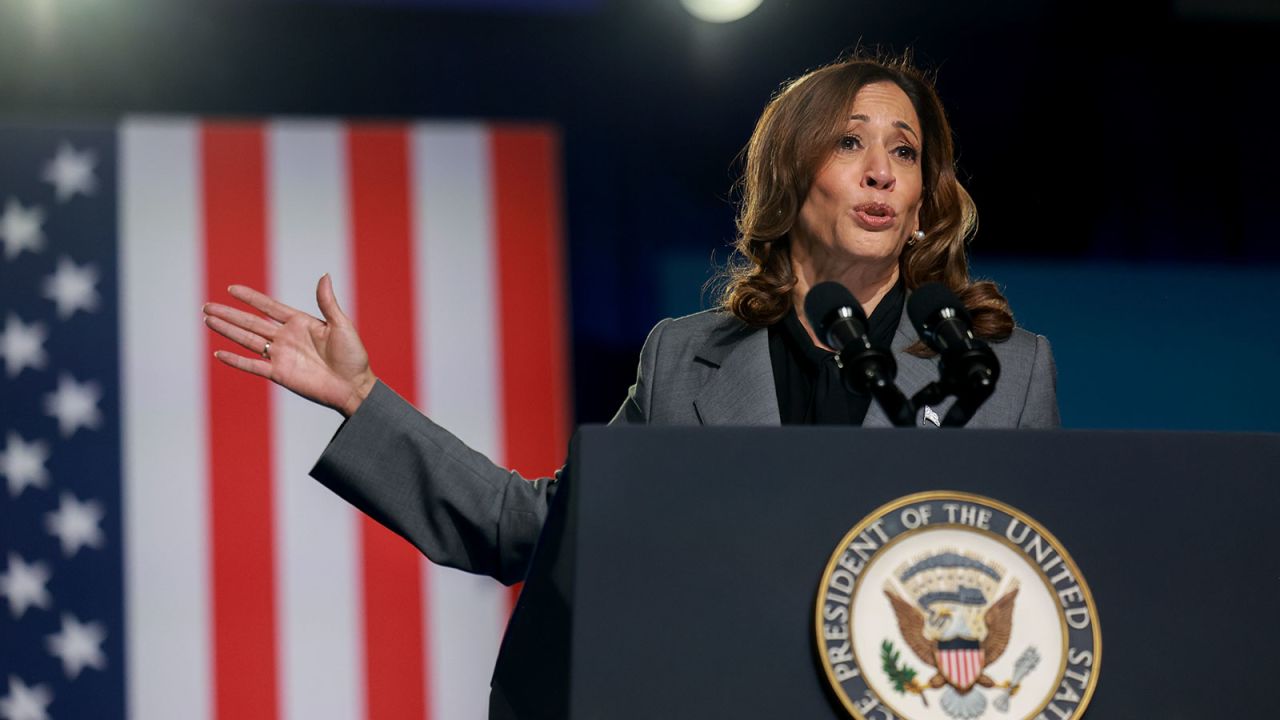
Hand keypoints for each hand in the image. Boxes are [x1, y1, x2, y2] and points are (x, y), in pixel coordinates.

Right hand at [203, 274, 376, 416]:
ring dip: (227, 330)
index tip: (231, 288)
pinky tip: (219, 353)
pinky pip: (253, 366)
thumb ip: (327, 302)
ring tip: (208, 320)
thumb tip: (324, 275)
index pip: (269, 306)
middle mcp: (286, 337)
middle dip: (229, 313)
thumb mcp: (341, 325)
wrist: (354, 386)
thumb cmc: (353, 356)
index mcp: (300, 323)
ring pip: (247, 340)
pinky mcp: (279, 374)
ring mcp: (281, 356)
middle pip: (251, 322)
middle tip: (207, 306)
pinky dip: (236, 360)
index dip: (250, 298)